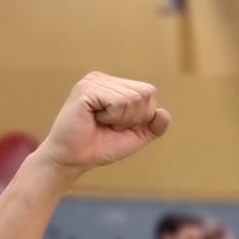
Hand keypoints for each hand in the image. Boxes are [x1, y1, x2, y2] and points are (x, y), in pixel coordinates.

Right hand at [37, 72, 171, 172]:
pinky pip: (118, 102)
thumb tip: (163, 112)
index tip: (119, 126)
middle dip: (133, 118)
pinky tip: (94, 119)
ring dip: (120, 119)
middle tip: (109, 125)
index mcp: (116, 85)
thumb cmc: (101, 146)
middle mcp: (104, 79)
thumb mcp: (136, 136)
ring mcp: (94, 81)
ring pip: (132, 98)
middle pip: (145, 94)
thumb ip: (154, 125)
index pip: (150, 93)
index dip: (142, 116)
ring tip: (101, 122)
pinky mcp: (85, 89)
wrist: (74, 159)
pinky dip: (111, 117)